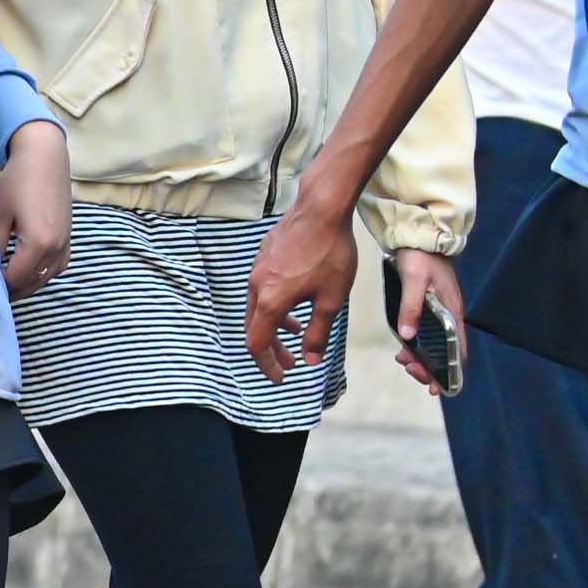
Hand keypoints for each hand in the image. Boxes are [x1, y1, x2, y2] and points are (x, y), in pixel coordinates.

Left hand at [0, 122, 71, 296]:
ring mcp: (66, 243)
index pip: (15, 279)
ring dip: (27, 284)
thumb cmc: (17, 182)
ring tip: (6, 284)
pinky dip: (42, 273)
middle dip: (12, 290)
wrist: (45, 158)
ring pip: (46, 278)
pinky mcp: (69, 237)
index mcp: (39, 243)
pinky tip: (27, 270)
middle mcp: (57, 247)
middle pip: (32, 283)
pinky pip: (57, 267)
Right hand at [246, 187, 356, 380]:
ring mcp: (258, 270)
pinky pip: (263, 289)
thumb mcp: (331, 300)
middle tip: (291, 362)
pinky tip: (298, 300)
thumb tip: (311, 359)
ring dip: (276, 325)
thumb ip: (318, 333)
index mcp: (270, 301)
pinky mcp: (265, 256)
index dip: (267, 365)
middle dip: (272, 349)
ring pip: (259, 307)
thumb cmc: (330, 254)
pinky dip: (276, 305)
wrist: (321, 209)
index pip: (258, 344)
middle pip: (256, 328)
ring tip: (298, 331)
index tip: (282, 378)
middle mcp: (257, 287)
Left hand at [392, 248, 469, 397]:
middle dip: (431, 367)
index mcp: (453, 312)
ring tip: (404, 361)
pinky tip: (404, 348)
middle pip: (447, 351)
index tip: (438, 388)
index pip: (459, 350)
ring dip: (422, 356)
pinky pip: (427, 332)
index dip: (451, 372)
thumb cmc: (421, 256)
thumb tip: (408, 338)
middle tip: (411, 371)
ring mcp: (442, 311)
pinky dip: (417, 343)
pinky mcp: (431, 306)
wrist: (421, 233)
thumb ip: (411, 308)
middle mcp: (451, 315)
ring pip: (436, 343)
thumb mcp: (414, 281)